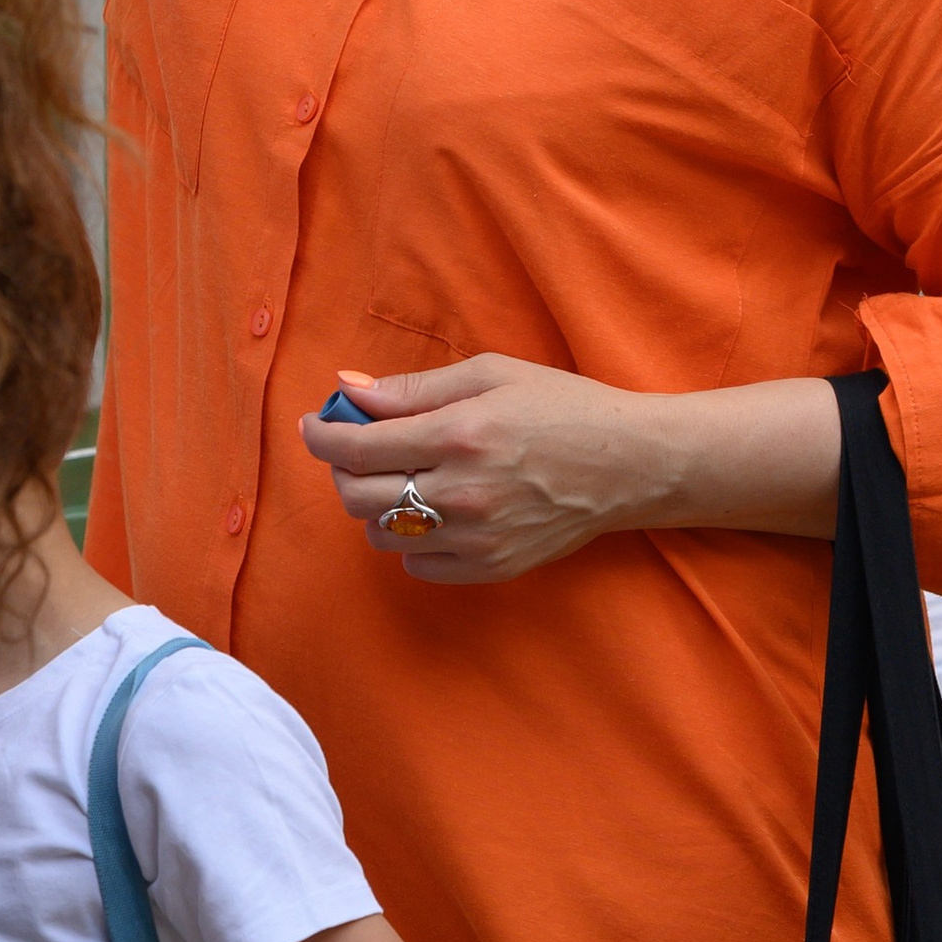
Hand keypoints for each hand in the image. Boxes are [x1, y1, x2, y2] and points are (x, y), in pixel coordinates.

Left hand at [298, 356, 671, 582]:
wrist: (627, 464)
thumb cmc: (561, 406)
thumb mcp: (490, 374)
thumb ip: (414, 388)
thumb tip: (348, 391)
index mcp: (460, 434)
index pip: (358, 448)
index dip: (322, 436)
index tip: (315, 425)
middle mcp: (463, 492)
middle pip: (358, 497)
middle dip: (341, 470)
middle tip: (354, 449)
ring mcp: (476, 537)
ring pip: (383, 535)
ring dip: (375, 505)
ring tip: (402, 477)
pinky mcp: (490, 567)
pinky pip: (418, 566)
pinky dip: (411, 540)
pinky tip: (434, 510)